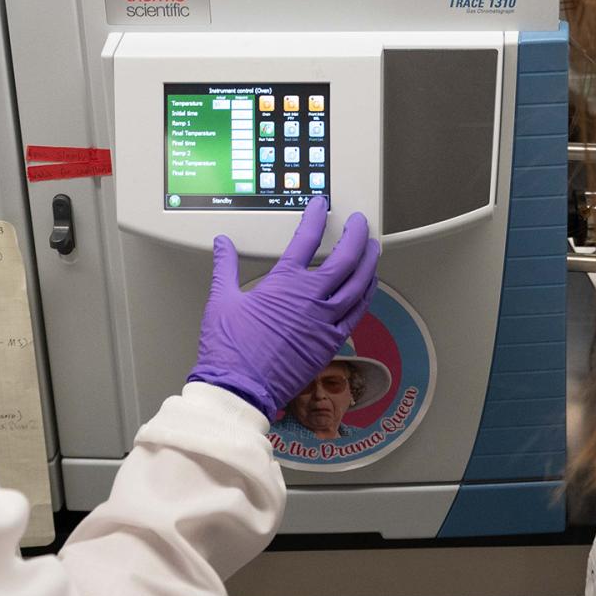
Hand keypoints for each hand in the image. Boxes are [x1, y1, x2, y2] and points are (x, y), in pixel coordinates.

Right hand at [189, 197, 379, 415]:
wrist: (239, 388)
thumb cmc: (230, 349)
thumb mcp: (222, 300)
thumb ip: (226, 267)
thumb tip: (223, 244)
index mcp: (284, 283)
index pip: (306, 239)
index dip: (316, 217)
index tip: (320, 207)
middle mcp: (310, 299)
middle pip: (345, 258)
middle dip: (356, 235)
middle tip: (359, 223)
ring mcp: (324, 321)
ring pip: (358, 284)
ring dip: (368, 262)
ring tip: (372, 248)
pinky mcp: (330, 342)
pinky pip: (357, 313)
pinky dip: (366, 295)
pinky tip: (368, 287)